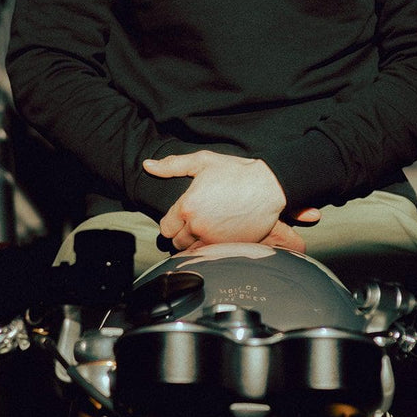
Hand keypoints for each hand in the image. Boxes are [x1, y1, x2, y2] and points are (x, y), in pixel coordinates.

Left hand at [144, 151, 288, 250]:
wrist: (268, 186)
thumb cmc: (236, 171)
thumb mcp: (203, 161)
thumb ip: (172, 165)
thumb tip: (148, 165)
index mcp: (188, 206)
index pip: (166, 227)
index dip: (171, 221)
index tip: (180, 216)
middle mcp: (198, 226)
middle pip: (177, 241)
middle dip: (181, 232)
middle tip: (193, 221)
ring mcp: (215, 239)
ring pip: (192, 250)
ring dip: (194, 242)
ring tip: (205, 228)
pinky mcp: (229, 247)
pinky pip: (211, 255)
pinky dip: (210, 248)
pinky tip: (217, 234)